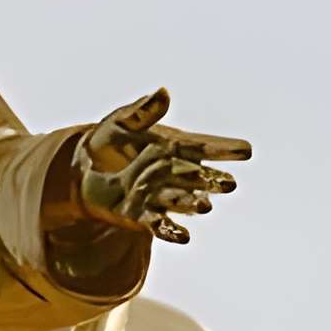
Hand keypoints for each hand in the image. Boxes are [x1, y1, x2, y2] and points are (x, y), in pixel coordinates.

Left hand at [70, 87, 250, 245]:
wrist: (84, 167)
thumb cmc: (109, 139)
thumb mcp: (120, 123)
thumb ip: (141, 113)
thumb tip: (163, 93)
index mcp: (173, 146)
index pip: (203, 147)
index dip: (224, 149)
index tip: (247, 150)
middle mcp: (173, 172)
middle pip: (197, 177)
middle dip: (213, 181)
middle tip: (229, 184)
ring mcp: (160, 194)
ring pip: (180, 200)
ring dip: (193, 204)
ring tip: (205, 206)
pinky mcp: (142, 214)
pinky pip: (158, 224)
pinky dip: (171, 230)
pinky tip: (184, 237)